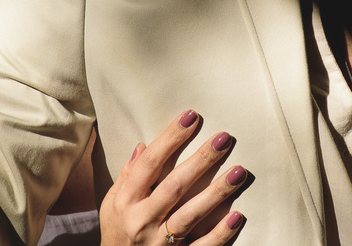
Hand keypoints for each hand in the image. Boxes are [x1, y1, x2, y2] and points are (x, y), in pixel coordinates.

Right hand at [99, 110, 247, 244]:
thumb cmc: (117, 231)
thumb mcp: (112, 203)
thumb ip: (128, 176)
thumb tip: (144, 146)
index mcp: (126, 201)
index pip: (149, 163)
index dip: (170, 139)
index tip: (190, 117)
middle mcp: (142, 220)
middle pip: (174, 186)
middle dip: (201, 161)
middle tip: (224, 139)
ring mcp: (159, 243)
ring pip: (191, 215)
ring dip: (216, 193)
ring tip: (239, 172)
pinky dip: (220, 233)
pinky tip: (237, 216)